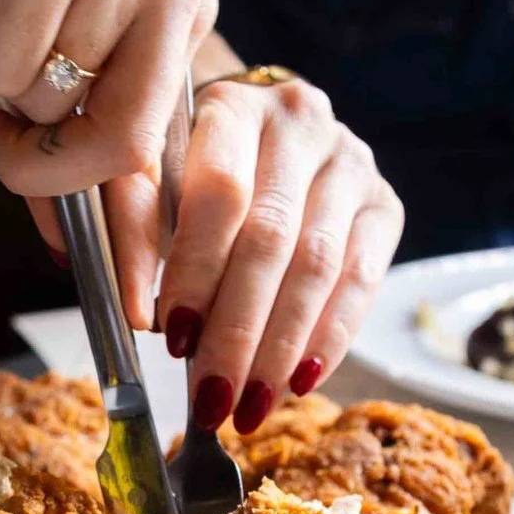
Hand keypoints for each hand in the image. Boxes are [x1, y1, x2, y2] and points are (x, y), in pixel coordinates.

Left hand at [155, 78, 402, 432]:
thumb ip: (130, 232)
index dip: (197, 271)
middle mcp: (302, 123)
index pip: (221, 194)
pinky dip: (329, 339)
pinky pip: (362, 282)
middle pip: (272, 240)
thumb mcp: (145, 180)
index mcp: (234, 106)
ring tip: (249, 406)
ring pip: (319, 268)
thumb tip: (138, 315)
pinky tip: (297, 381)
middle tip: (212, 398)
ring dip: (281, 348)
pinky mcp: (383, 204)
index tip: (172, 337)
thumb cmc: (187, 163)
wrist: (257, 130)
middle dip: (238, 331)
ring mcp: (352, 162)